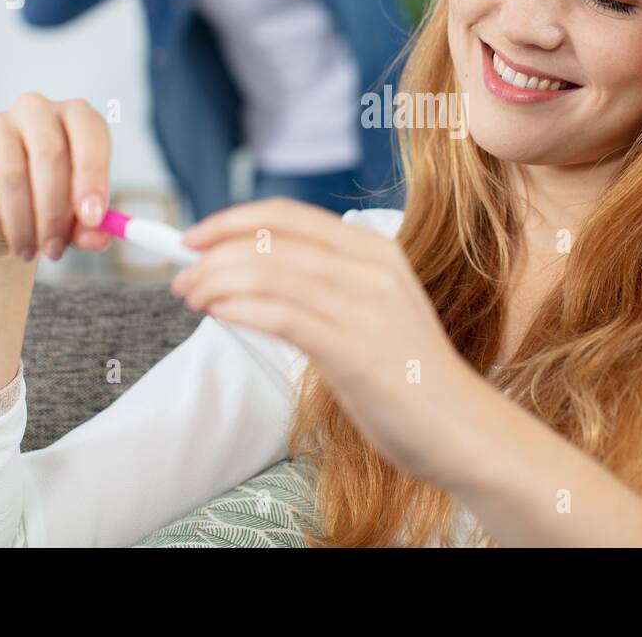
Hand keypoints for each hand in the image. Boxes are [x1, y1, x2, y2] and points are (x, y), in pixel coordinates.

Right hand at [0, 91, 112, 260]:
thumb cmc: (46, 200)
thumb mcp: (75, 216)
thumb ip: (90, 227)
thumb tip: (99, 238)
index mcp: (75, 116)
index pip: (90, 131)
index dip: (93, 176)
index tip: (92, 219)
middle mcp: (37, 109)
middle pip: (50, 154)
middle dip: (54, 212)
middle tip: (55, 249)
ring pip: (12, 176)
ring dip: (23, 224)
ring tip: (28, 250)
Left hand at [171, 197, 483, 485]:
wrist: (459, 426)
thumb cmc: (406, 375)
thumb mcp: (370, 309)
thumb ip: (324, 284)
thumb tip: (246, 270)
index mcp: (375, 249)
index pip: (288, 214)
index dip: (231, 219)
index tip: (193, 237)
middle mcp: (371, 267)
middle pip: (269, 239)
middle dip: (211, 254)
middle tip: (181, 279)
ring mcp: (364, 306)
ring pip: (266, 272)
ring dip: (215, 281)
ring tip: (194, 299)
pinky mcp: (354, 348)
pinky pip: (279, 314)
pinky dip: (238, 309)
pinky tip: (219, 316)